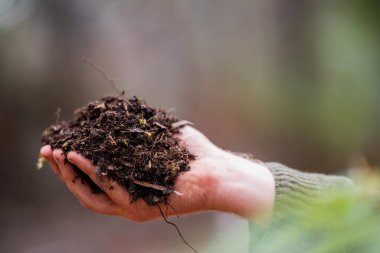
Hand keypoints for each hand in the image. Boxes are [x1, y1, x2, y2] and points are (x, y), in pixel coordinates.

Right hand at [40, 126, 274, 221]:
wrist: (217, 171)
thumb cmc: (189, 154)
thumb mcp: (155, 137)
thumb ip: (132, 130)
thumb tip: (110, 111)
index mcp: (127, 185)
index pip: (91, 178)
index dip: (71, 163)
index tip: (58, 143)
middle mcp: (126, 199)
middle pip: (86, 189)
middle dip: (64, 170)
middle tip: (49, 150)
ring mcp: (133, 206)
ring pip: (93, 195)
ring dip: (72, 174)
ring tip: (60, 153)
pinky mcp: (142, 207)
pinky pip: (112, 191)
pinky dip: (93, 174)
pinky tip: (81, 157)